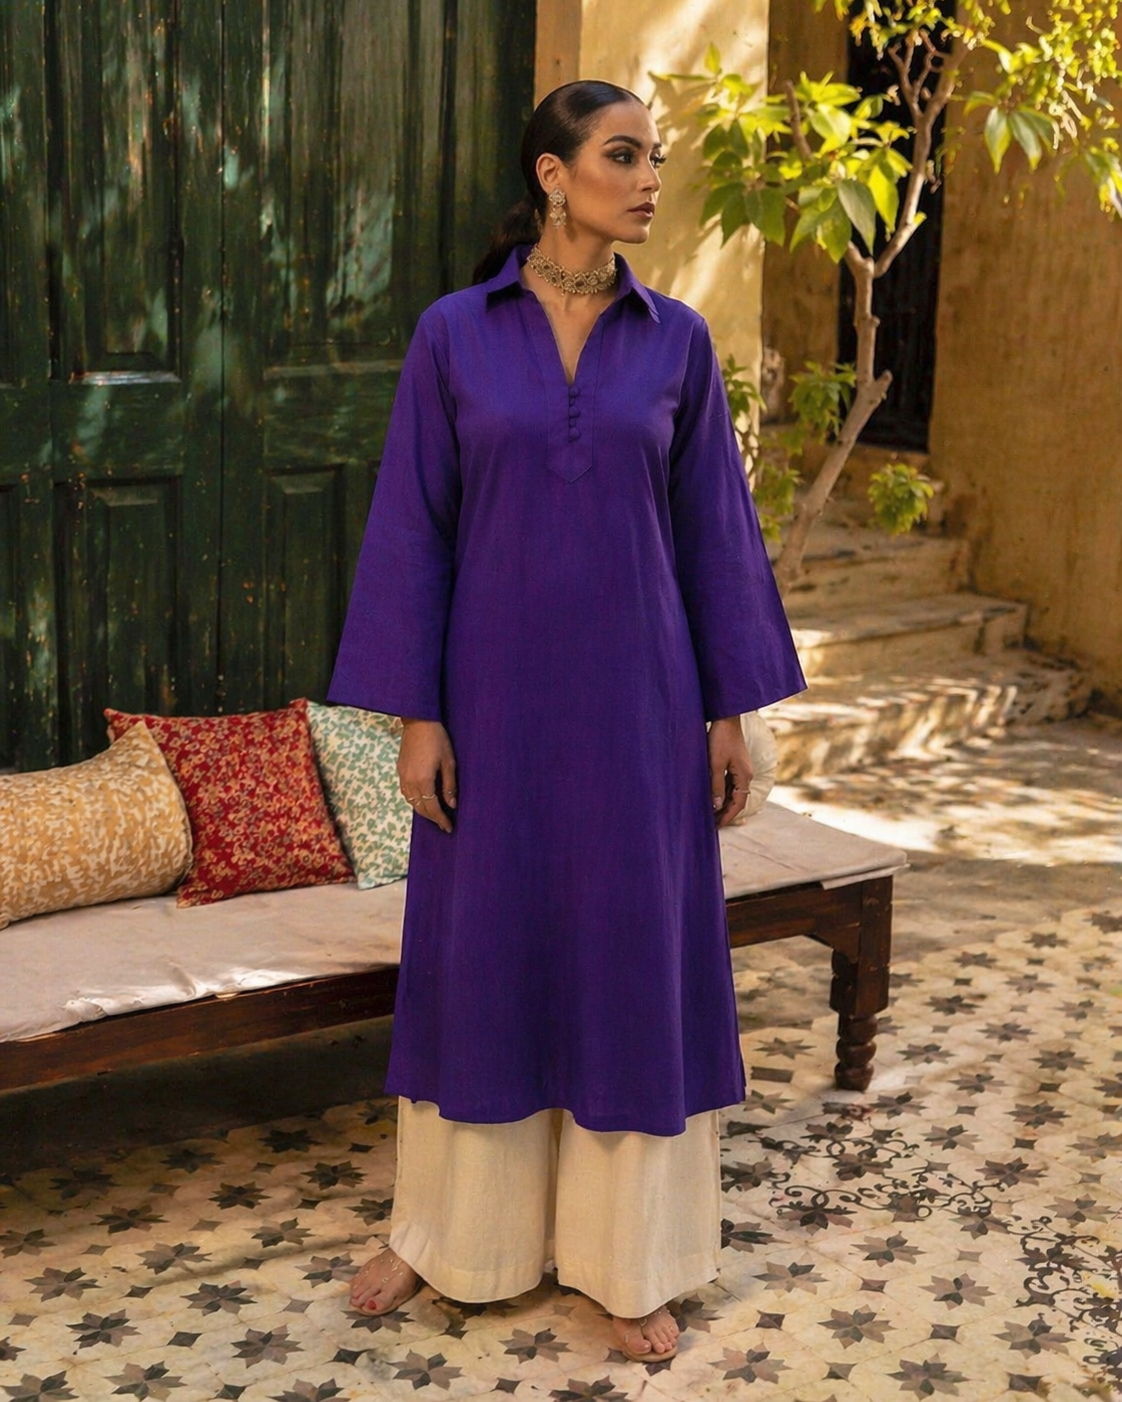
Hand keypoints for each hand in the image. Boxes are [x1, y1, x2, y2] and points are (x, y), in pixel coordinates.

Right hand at [398, 719, 456, 833]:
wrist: (418, 722)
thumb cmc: (437, 739)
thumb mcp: (449, 761)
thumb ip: (449, 785)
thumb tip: (451, 805)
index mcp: (424, 780)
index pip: (432, 808)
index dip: (441, 820)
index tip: (449, 827)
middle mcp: (410, 782)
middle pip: (420, 808)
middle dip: (433, 818)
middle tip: (444, 824)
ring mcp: (403, 777)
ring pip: (411, 802)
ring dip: (423, 811)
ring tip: (435, 814)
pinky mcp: (400, 771)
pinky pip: (406, 793)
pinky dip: (414, 801)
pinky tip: (423, 800)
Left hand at [708, 715, 753, 828]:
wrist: (725, 718)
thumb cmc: (720, 739)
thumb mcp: (715, 764)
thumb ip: (716, 785)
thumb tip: (716, 805)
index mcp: (744, 776)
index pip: (739, 803)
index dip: (728, 816)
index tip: (717, 826)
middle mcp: (746, 774)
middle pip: (738, 799)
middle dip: (725, 812)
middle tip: (712, 823)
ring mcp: (742, 769)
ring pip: (734, 792)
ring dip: (724, 803)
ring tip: (711, 813)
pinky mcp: (736, 764)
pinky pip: (731, 783)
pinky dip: (723, 792)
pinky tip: (713, 797)